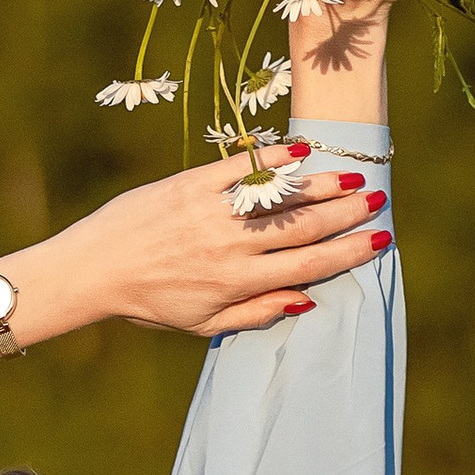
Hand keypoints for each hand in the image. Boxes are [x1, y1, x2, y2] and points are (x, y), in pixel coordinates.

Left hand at [0, 148, 390, 348]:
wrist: (94, 269)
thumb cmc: (150, 302)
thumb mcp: (203, 323)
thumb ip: (256, 313)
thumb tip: (306, 300)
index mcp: (238, 282)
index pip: (308, 265)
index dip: (348, 251)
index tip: (380, 239)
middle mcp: (231, 246)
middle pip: (304, 227)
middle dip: (346, 215)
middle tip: (379, 200)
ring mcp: (212, 212)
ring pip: (279, 197)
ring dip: (321, 185)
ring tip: (352, 177)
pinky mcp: (190, 184)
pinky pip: (240, 168)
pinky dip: (272, 157)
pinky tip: (301, 150)